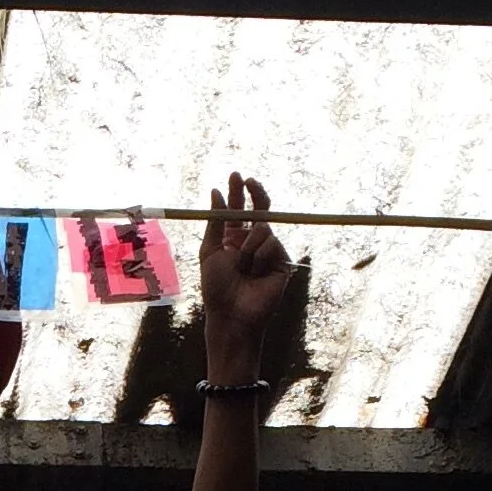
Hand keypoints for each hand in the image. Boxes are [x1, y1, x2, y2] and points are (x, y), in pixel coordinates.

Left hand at [198, 172, 289, 380]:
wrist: (232, 314)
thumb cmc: (216, 288)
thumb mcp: (210, 251)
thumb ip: (215, 222)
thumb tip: (216, 192)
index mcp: (234, 239)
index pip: (240, 210)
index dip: (238, 192)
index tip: (235, 176)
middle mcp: (252, 243)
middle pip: (259, 209)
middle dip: (254, 192)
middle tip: (247, 180)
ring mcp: (269, 251)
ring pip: (263, 227)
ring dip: (248, 246)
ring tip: (242, 267)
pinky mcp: (282, 262)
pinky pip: (272, 243)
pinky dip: (260, 256)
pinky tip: (255, 272)